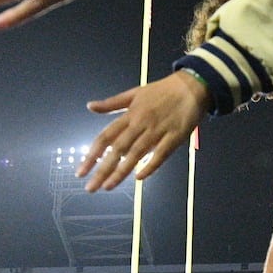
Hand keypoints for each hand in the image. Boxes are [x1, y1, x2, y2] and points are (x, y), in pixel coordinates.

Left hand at [77, 73, 209, 190]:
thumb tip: (89, 106)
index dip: (92, 154)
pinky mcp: (175, 136)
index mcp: (130, 114)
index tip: (81, 171)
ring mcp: (157, 130)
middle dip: (102, 169)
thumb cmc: (162, 91)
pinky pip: (161, 153)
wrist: (192, 85)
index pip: (106, 136)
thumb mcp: (134, 93)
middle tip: (90, 188)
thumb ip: (112, 103)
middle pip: (118, 149)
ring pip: (136, 153)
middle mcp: (140, 123)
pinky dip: (150, 165)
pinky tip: (139, 178)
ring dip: (121, 172)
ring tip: (108, 187)